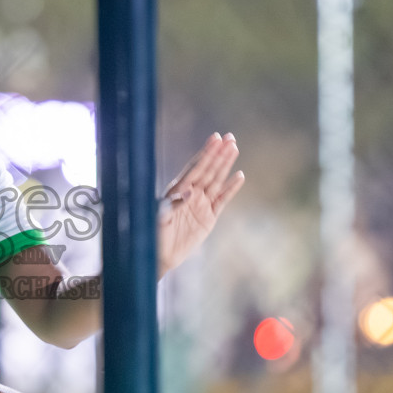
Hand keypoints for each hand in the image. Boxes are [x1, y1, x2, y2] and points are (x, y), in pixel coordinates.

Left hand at [157, 133, 244, 279]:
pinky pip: (222, 200)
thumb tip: (190, 191)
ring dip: (225, 165)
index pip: (195, 167)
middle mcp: (191, 193)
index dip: (205, 153)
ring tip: (234, 149)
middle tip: (230, 137)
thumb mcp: (159, 218)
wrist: (159, 255)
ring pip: (216, 180)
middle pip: (208, 170)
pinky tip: (239, 176)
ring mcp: (201, 204)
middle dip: (219, 154)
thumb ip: (174, 204)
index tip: (215, 138)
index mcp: (177, 190)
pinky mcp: (209, 217)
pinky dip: (231, 188)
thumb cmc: (153, 234)